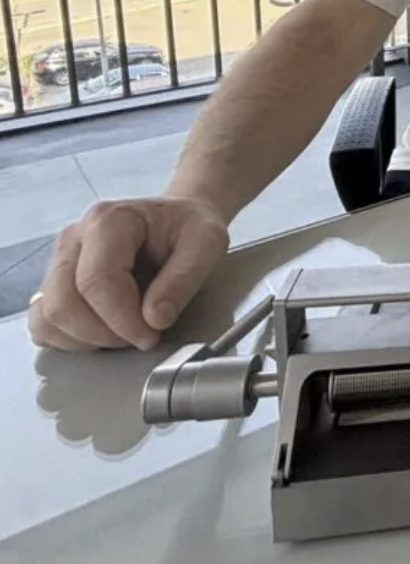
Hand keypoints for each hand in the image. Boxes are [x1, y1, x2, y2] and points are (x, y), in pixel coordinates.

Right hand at [28, 196, 229, 351]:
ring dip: (87, 339)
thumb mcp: (207, 243)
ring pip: (48, 316)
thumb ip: (183, 280)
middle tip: (143, 336)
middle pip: (63, 303)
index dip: (123, 320)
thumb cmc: (190, 227)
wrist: (179, 219)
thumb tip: (154, 319)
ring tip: (126, 333)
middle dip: (105, 333)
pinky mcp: (58, 282)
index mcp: (109, 221)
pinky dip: (70, 339)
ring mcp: (61, 260)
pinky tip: (105, 334)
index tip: (152, 335)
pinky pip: (44, 322)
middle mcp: (76, 238)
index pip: (96, 282)